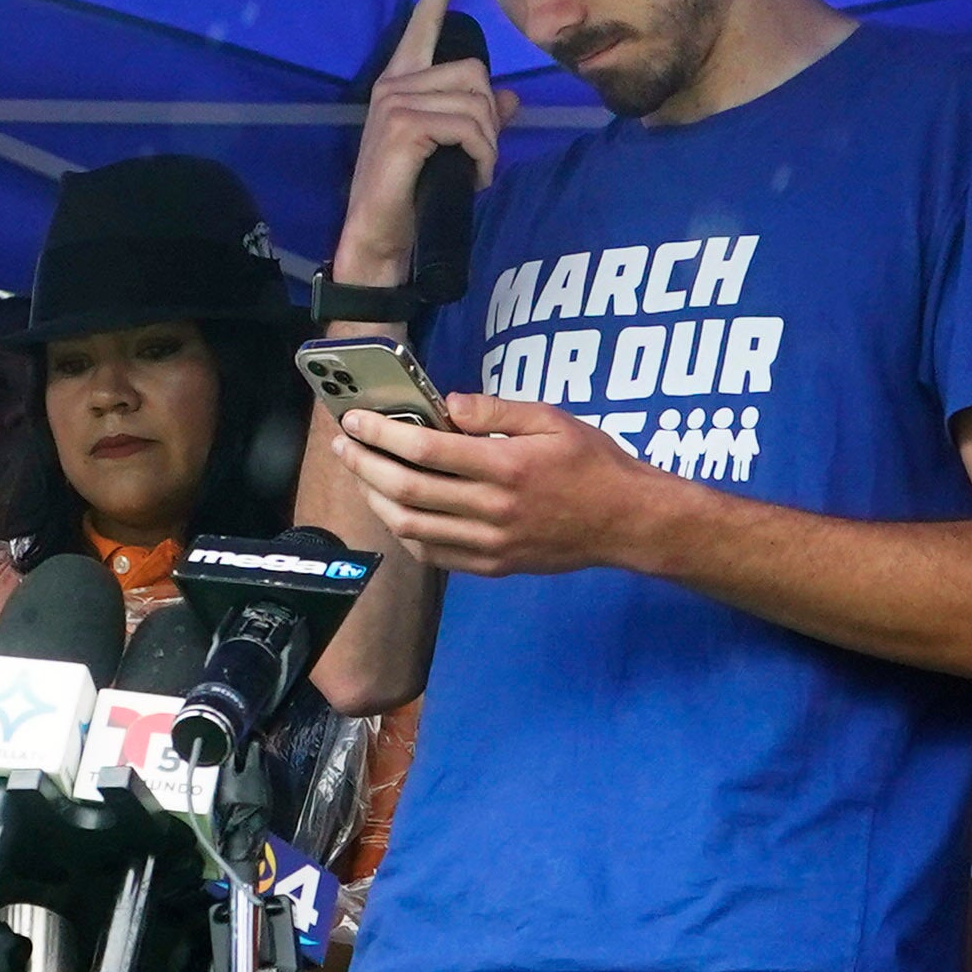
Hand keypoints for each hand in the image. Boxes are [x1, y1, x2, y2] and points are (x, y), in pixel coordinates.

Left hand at [326, 396, 668, 578]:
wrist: (627, 522)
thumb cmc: (591, 463)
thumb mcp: (550, 419)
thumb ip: (495, 410)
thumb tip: (446, 404)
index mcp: (507, 465)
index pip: (426, 449)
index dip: (382, 433)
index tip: (356, 419)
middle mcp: (493, 509)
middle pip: (408, 491)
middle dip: (366, 465)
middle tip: (345, 444)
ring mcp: (490, 545)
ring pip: (412, 528)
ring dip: (376, 500)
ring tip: (362, 474)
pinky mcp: (492, 567)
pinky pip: (433, 555)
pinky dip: (404, 533)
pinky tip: (394, 509)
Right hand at [330, 0, 515, 287]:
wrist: (378, 237)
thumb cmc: (411, 194)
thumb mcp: (450, 149)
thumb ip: (478, 118)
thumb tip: (511, 100)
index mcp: (402, 81)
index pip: (423, 21)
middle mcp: (395, 82)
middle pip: (475, 73)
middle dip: (490, 118)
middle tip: (478, 155)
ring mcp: (395, 102)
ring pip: (477, 102)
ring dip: (488, 144)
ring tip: (471, 170)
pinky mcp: (403, 126)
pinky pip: (468, 125)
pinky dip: (482, 155)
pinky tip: (471, 176)